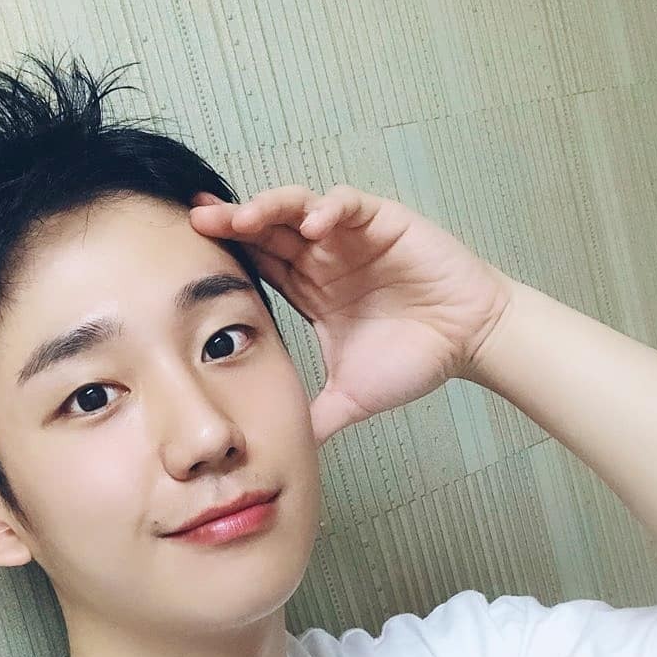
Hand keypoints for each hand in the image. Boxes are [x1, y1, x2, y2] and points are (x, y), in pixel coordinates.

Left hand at [188, 184, 513, 447]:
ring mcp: (351, 237)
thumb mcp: (351, 397)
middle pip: (268, 231)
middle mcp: (324, 259)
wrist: (469, 341)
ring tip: (244, 218)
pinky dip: (329, 208)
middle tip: (198, 223)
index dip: (226, 257)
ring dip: (270, 209)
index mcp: (310, 291)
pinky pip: (347, 203)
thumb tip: (283, 453)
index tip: (187, 256)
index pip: (258, 265)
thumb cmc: (416, 361)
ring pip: (299, 208)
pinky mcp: (382, 221)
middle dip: (233, 223)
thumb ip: (314, 419)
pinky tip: (314, 226)